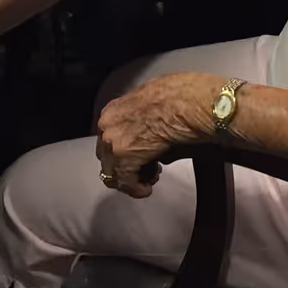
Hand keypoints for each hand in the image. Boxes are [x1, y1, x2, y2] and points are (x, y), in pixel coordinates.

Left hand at [95, 72, 219, 198]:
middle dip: (126, 166)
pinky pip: (126, 183)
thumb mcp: (150, 106)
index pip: (109, 139)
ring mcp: (112, 145)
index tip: (140, 156)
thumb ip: (141, 124)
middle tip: (147, 169)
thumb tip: (148, 145)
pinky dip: (137, 189)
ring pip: (113, 172)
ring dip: (131, 178)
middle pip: (107, 157)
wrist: (182, 103)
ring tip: (149, 179)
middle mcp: (106, 127)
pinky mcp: (124, 161)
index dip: (124, 151)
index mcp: (111, 111)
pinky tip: (147, 190)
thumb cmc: (175, 98)